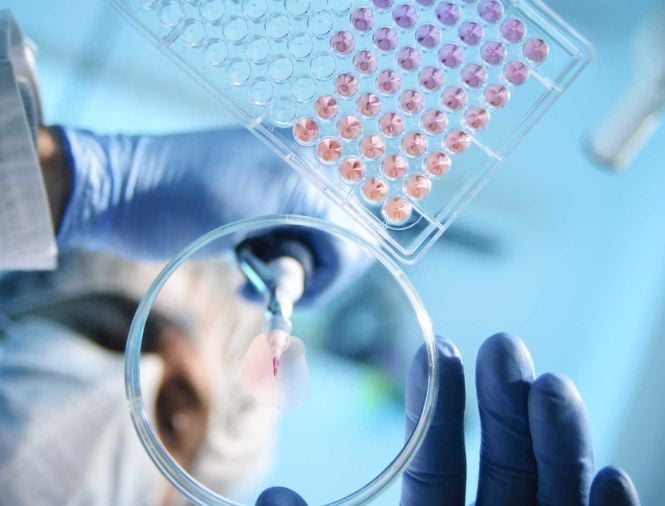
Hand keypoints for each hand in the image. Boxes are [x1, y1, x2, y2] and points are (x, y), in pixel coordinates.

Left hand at [53, 126, 364, 301]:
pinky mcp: (264, 186)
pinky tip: (245, 255)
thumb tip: (350, 255)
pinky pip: (294, 223)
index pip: (354, 236)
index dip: (332, 277)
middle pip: (342, 234)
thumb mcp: (248, 223)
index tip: (296, 299)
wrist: (118, 187)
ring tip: (249, 272)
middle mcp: (304, 163)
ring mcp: (284, 172)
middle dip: (312, 269)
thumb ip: (310, 230)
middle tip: (269, 284)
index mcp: (306, 167)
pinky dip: (277, 248)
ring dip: (291, 262)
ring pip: (318, 234)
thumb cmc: (174, 206)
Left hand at [254, 333, 639, 505]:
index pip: (436, 468)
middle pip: (503, 471)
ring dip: (560, 444)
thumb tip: (273, 497)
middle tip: (505, 343)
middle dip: (507, 408)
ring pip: (553, 501)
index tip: (440, 348)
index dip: (440, 409)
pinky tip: (609, 474)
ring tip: (552, 384)